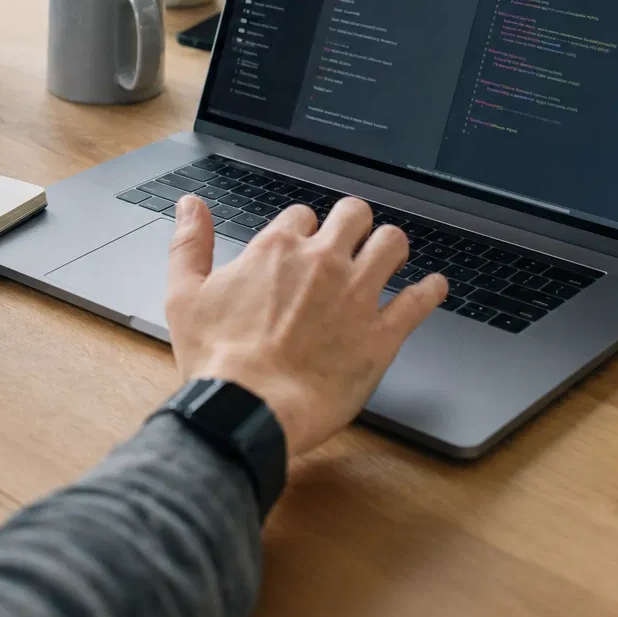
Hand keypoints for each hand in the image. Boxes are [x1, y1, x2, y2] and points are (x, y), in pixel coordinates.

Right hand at [165, 194, 447, 458]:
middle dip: (353, 223)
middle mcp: (322, 263)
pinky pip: (419, 300)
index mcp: (276, 250)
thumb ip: (189, 244)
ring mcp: (356, 296)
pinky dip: (430, 290)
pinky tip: (432, 288)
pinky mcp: (381, 334)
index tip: (301, 245)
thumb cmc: (217, 360)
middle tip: (352, 239)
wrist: (249, 409)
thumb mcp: (185, 295)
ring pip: (392, 244)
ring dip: (391, 246)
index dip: (302, 229)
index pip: (301, 215)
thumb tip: (189, 206)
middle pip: (354, 215)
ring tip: (390, 255)